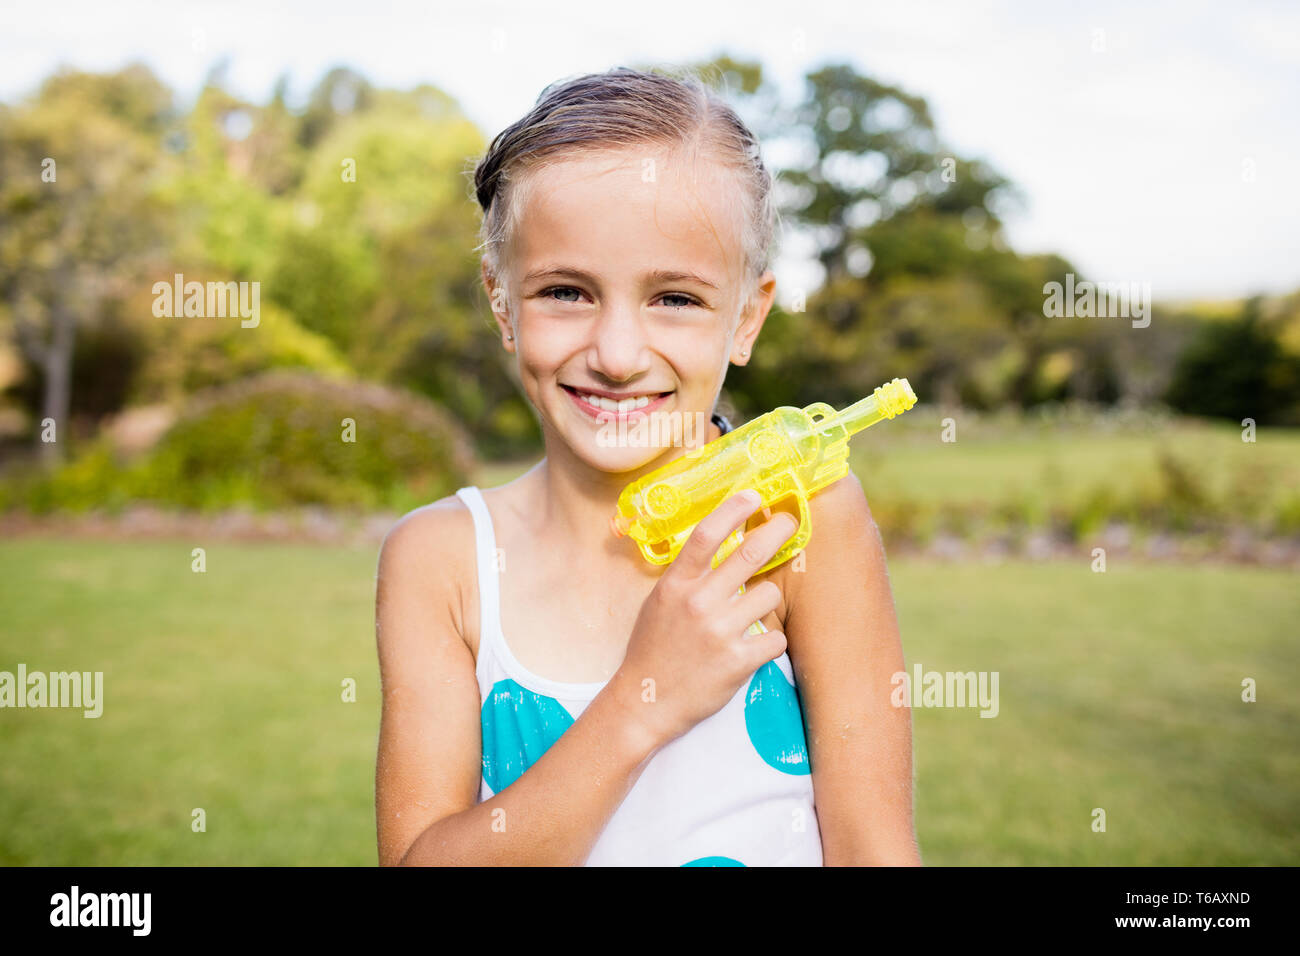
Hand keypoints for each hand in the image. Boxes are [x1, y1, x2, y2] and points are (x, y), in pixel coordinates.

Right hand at [610, 489, 797, 748]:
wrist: (645, 702)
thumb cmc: (653, 648)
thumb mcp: (661, 602)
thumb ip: (690, 576)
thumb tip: (723, 544)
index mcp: (676, 585)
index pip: (707, 534)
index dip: (733, 509)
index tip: (753, 495)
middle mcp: (698, 603)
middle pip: (749, 554)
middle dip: (776, 531)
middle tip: (789, 521)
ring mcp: (719, 632)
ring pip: (767, 595)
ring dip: (765, 602)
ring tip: (749, 616)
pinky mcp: (738, 661)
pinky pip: (775, 637)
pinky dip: (770, 641)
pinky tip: (753, 647)